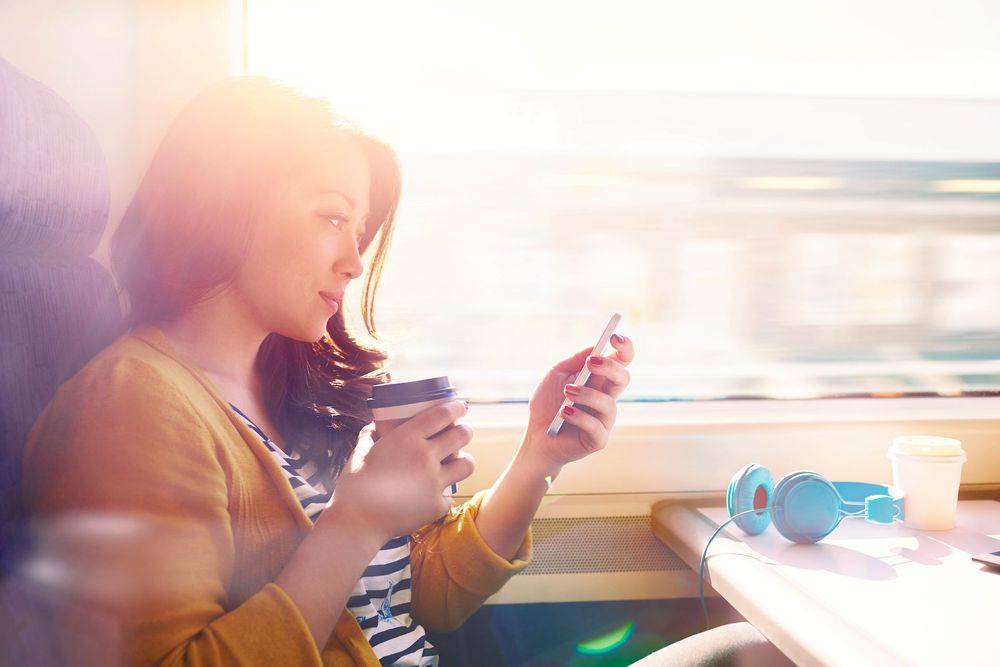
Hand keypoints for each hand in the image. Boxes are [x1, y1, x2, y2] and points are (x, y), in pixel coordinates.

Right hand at [324, 400, 474, 542]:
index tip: (461, 407)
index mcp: (407, 438)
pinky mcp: (436, 505)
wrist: (356, 521)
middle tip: (461, 433)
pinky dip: (442, 494)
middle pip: (462, 435)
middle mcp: (425, 456)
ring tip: (457, 463)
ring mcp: (434, 482)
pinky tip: (432, 495)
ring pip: (467, 464)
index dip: (457, 408)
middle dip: (465, 431)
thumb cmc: (354, 486)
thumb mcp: (361, 452)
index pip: (443, 414)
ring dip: (463, 461)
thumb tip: (374, 426)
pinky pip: (449, 495)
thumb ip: (370, 435)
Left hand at [524, 333, 634, 470]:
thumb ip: (574, 361)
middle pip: (623, 378)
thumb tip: (593, 349)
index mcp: (599, 380)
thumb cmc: (547, 405)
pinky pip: (596, 426)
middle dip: (609, 367)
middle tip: (591, 363)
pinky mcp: (598, 439)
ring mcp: (604, 420)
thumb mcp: (556, 375)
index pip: (621, 361)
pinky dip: (579, 416)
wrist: (536, 437)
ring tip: (567, 392)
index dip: (625, 348)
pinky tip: (564, 412)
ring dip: (587, 394)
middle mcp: (606, 397)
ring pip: (609, 403)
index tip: (615, 336)